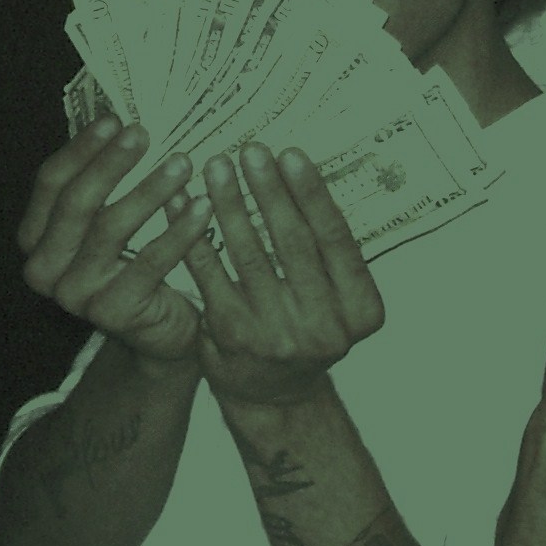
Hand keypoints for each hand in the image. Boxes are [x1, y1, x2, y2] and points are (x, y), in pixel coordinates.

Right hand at [18, 119, 206, 368]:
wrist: (161, 333)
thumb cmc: (137, 262)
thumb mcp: (112, 222)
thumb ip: (105, 181)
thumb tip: (124, 115)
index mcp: (36, 238)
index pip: (51, 183)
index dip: (82, 149)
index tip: (116, 119)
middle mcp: (45, 269)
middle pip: (76, 203)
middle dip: (111, 163)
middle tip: (145, 133)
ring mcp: (75, 296)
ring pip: (110, 230)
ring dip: (150, 190)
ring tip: (184, 163)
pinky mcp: (111, 314)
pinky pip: (149, 263)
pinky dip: (178, 232)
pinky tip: (204, 206)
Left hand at [181, 143, 382, 409]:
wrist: (274, 395)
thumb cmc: (308, 327)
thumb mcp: (340, 300)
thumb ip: (330, 252)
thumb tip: (301, 172)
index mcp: (362, 311)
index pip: (336, 240)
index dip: (312, 194)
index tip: (291, 153)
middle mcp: (324, 327)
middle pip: (293, 244)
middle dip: (269, 191)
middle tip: (252, 150)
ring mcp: (276, 335)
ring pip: (249, 255)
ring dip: (230, 205)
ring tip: (217, 167)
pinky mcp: (231, 337)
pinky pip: (210, 275)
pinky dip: (195, 235)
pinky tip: (184, 204)